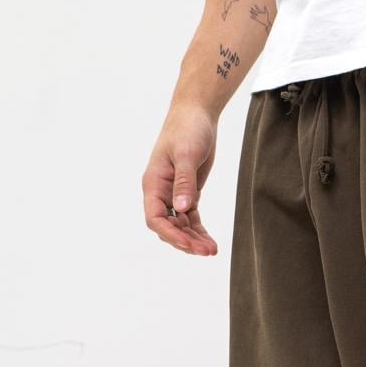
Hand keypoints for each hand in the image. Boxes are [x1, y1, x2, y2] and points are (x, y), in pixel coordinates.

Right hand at [142, 102, 218, 255]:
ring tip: (212, 250)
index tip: (188, 245)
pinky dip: (199, 231)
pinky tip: (211, 242)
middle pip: (168, 227)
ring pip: (180, 226)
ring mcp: (173, 194)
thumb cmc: (188, 129)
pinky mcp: (188, 193)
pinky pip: (190, 218)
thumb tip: (182, 208)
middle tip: (207, 251)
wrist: (196, 114)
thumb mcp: (186, 155)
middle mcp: (160, 192)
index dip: (170, 234)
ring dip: (194, 239)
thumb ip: (184, 182)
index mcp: (154, 183)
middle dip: (186, 241)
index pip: (154, 217)